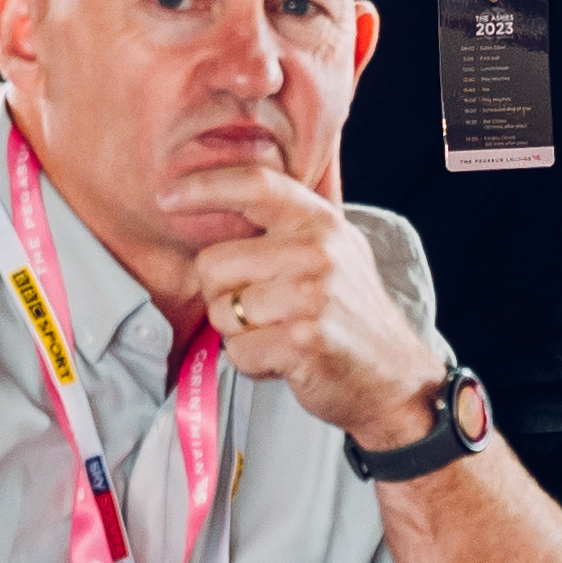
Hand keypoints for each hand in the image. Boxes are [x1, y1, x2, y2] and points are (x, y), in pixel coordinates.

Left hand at [172, 164, 438, 451]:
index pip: (256, 186)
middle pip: (214, 263)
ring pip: (221, 312)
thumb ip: (286, 229)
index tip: (167, 197)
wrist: (394, 377)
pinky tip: (284, 358)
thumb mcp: (333, 253)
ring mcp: (312, 296)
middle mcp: (319, 252)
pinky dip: (252, 362)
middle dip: (222, 295)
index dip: (205, 187)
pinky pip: (237, 350)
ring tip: (279, 334)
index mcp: (322, 223)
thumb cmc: (348, 315)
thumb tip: (212, 201)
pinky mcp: (303, 341)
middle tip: (262, 310)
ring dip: (239, 333)